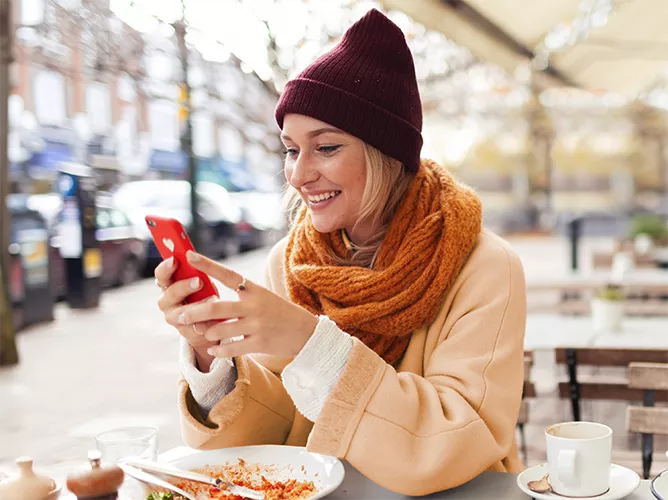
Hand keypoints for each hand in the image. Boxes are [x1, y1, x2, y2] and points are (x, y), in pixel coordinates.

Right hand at [154, 257, 218, 369]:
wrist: (208, 323)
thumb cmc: (203, 294)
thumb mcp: (201, 281)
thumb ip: (197, 272)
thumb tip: (197, 259)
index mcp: (168, 285)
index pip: (161, 275)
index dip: (166, 267)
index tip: (175, 260)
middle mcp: (166, 301)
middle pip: (170, 293)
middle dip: (184, 286)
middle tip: (199, 281)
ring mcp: (174, 318)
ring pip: (181, 313)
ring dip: (197, 306)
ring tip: (214, 300)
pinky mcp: (185, 332)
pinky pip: (194, 327)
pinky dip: (206, 322)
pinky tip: (216, 318)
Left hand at [177, 251, 318, 358]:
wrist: (306, 332)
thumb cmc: (279, 313)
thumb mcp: (263, 297)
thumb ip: (239, 297)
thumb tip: (208, 303)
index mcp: (254, 290)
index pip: (227, 274)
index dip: (207, 265)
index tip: (188, 255)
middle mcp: (254, 305)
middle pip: (215, 307)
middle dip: (193, 312)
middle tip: (179, 316)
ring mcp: (257, 324)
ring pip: (220, 330)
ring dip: (207, 333)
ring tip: (204, 333)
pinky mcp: (259, 343)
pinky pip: (231, 348)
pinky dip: (218, 351)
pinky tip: (214, 350)